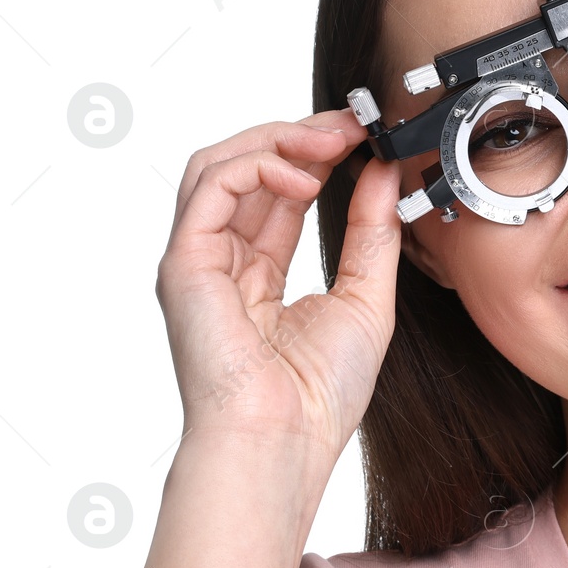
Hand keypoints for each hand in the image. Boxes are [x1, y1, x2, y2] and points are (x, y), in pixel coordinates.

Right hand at [155, 106, 403, 460]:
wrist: (284, 442)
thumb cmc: (317, 395)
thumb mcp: (367, 298)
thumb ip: (372, 232)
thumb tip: (383, 172)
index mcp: (258, 274)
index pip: (280, 193)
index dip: (317, 156)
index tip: (362, 136)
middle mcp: (221, 262)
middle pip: (245, 169)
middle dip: (298, 136)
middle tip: (349, 125)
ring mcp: (197, 260)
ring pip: (219, 165)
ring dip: (276, 140)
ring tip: (329, 141)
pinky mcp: (184, 263)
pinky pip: (210, 186)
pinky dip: (257, 166)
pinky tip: (305, 178)